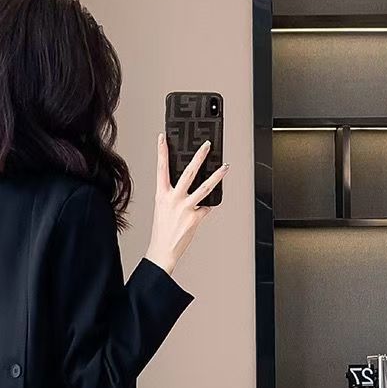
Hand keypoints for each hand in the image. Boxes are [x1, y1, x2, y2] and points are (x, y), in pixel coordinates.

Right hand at [145, 133, 228, 275]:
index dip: (161, 151)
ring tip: (225, 167)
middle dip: (199, 157)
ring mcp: (185, 208)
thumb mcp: (163, 208)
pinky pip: (206, 208)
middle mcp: (173, 199)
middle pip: (188, 172)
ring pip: (205, 188)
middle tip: (207, 145)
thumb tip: (190, 188)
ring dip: (217, 176)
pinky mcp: (195, 218)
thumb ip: (174, 196)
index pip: (161, 168)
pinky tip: (204, 210)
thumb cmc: (162, 230)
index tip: (163, 138)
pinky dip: (206, 208)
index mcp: (161, 195)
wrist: (163, 250)